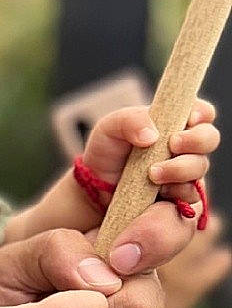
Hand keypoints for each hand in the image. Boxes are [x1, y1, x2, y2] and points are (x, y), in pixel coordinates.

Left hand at [81, 98, 218, 215]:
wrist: (98, 186)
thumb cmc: (108, 151)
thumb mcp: (110, 127)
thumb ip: (130, 121)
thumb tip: (152, 135)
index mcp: (174, 122)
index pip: (201, 112)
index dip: (201, 112)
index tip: (190, 118)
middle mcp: (185, 146)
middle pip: (209, 138)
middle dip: (195, 140)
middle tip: (172, 145)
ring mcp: (185, 171)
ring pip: (200, 167)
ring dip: (180, 169)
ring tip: (152, 174)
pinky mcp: (180, 195)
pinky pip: (192, 194)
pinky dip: (178, 191)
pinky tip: (159, 192)